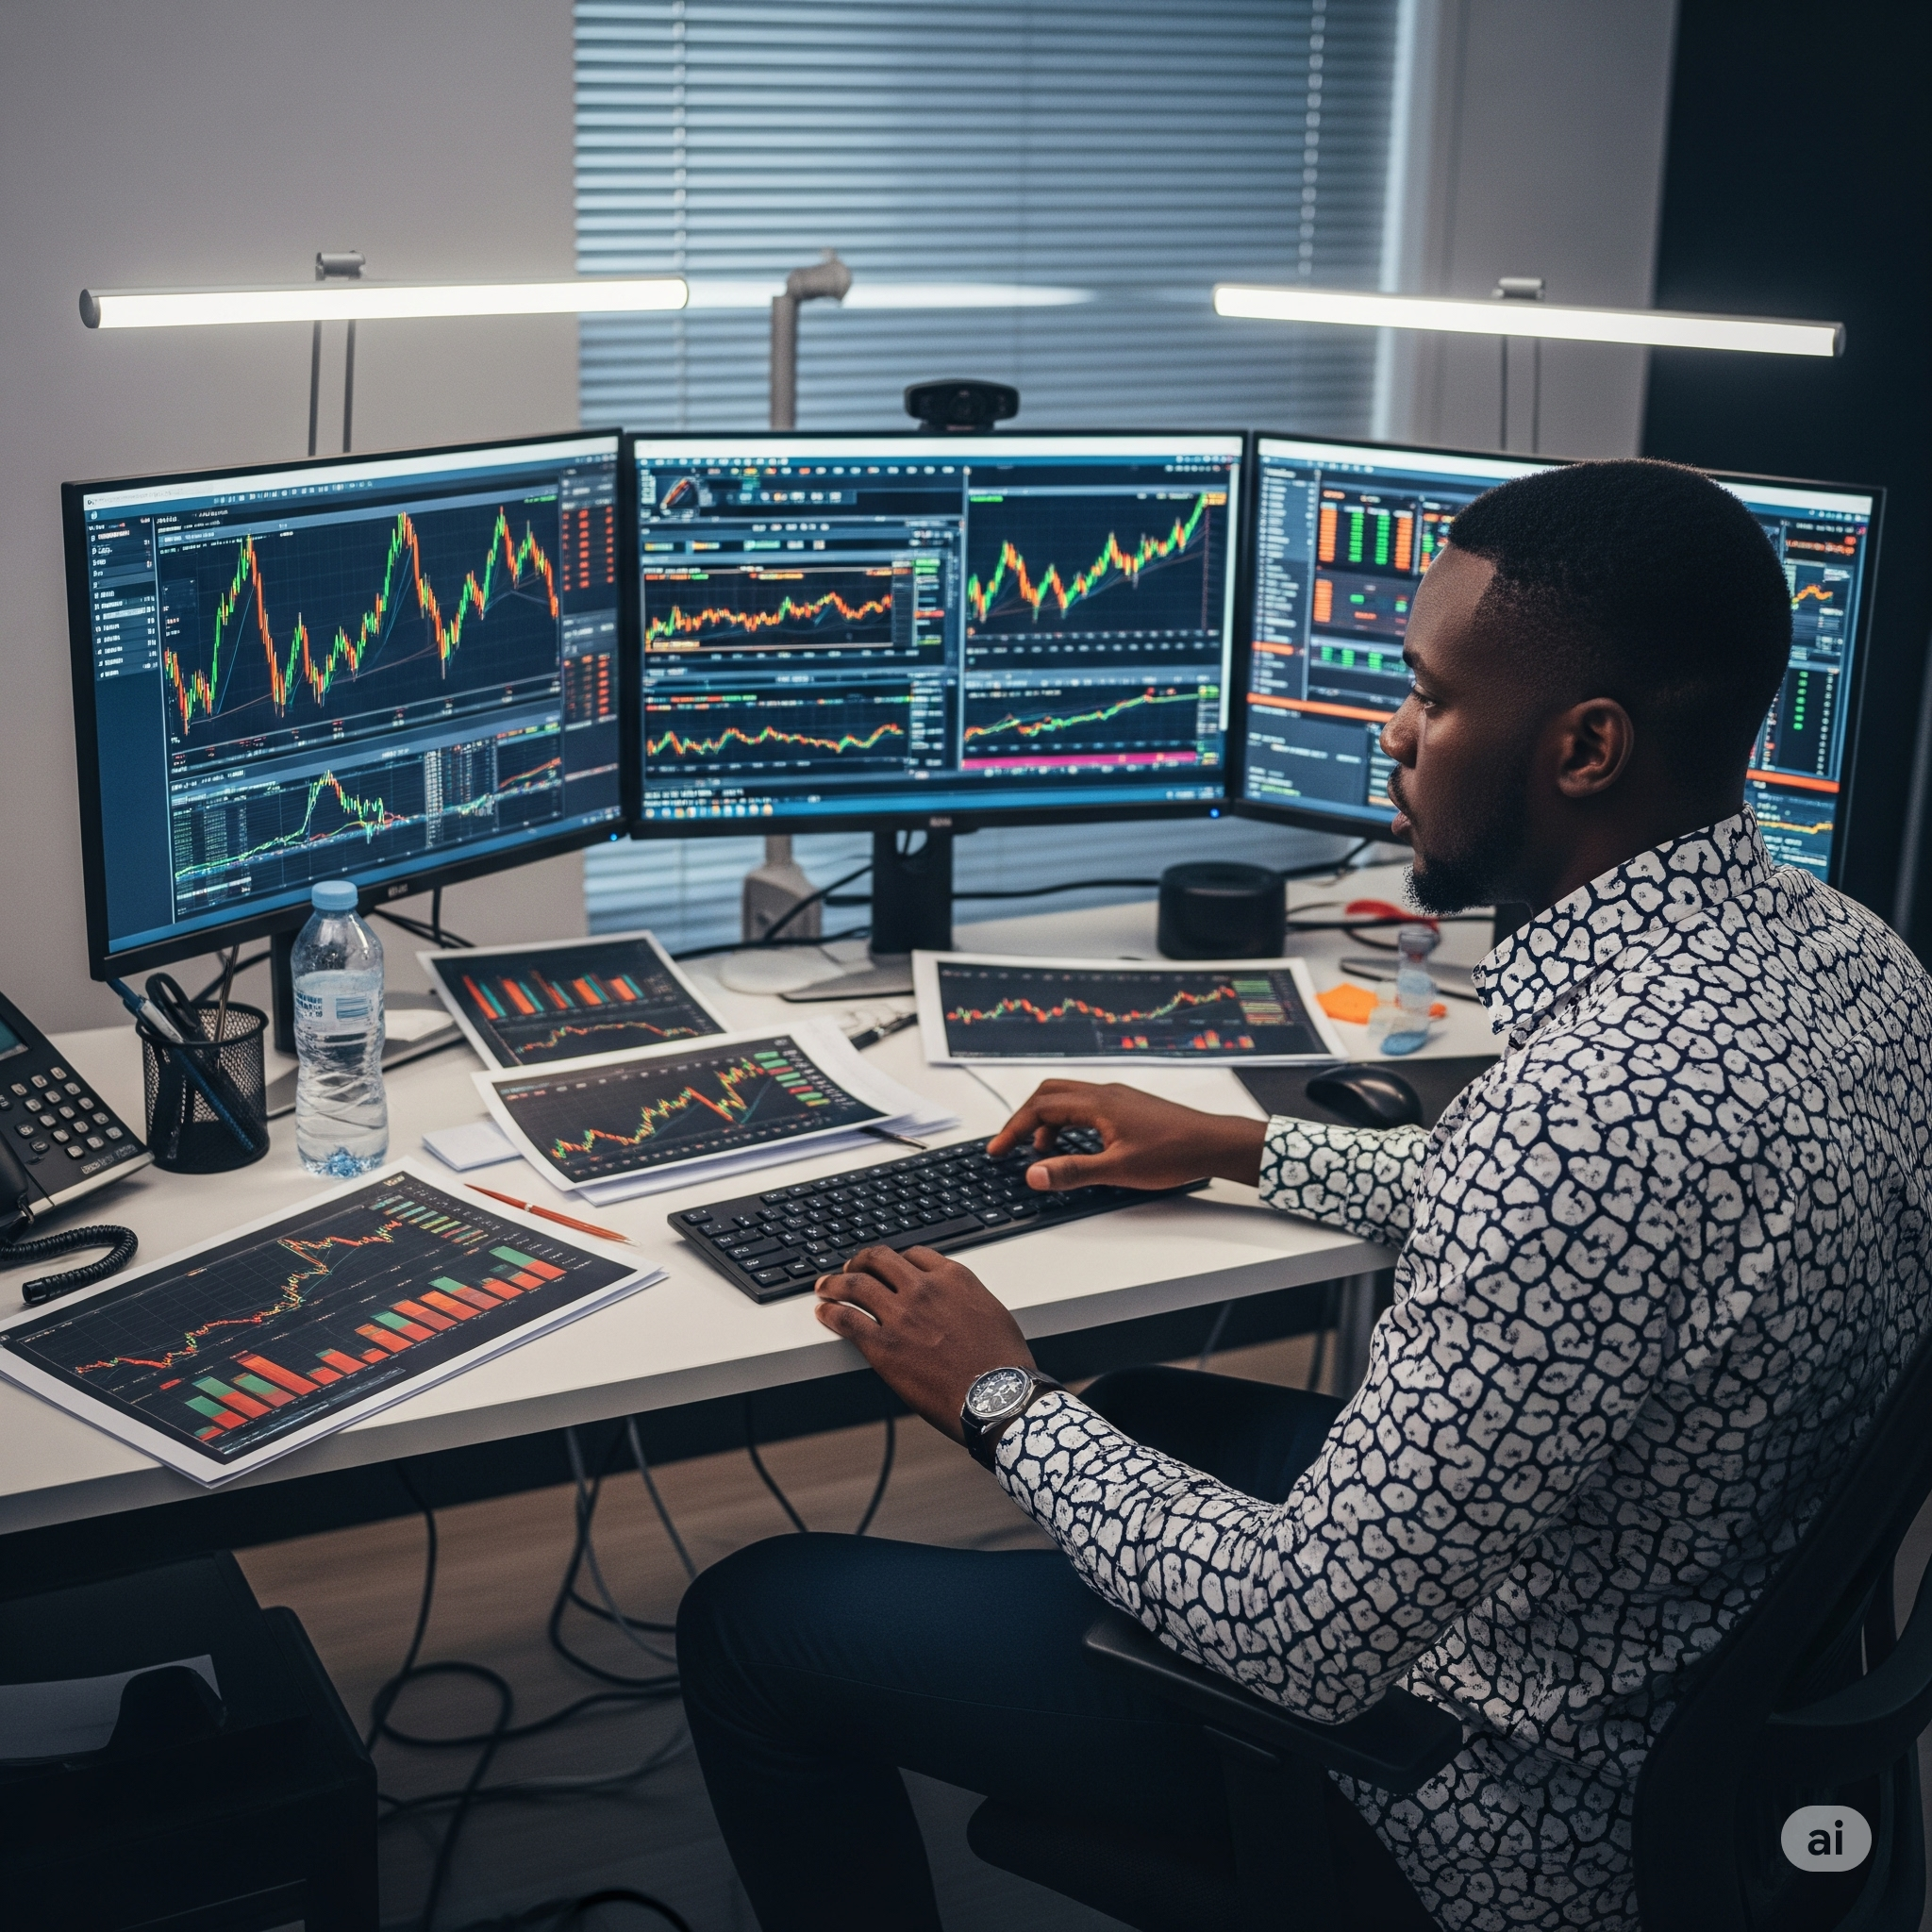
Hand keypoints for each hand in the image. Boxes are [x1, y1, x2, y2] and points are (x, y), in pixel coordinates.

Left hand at [814, 1245, 1033, 1441]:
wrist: (997, 1397)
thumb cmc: (1002, 1364)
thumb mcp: (992, 1313)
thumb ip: (966, 1300)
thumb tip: (956, 1305)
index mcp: (953, 1278)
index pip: (914, 1255)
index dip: (896, 1260)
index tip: (888, 1268)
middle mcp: (923, 1288)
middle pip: (880, 1260)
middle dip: (861, 1261)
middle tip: (851, 1268)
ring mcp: (900, 1315)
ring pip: (856, 1284)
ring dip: (835, 1283)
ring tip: (824, 1286)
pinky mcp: (882, 1345)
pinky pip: (846, 1319)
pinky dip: (830, 1312)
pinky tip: (824, 1312)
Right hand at [985, 1079, 1266, 1191]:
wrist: (1214, 1143)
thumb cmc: (1174, 1153)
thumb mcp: (1117, 1170)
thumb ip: (1072, 1171)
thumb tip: (1033, 1173)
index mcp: (1098, 1103)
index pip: (1040, 1107)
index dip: (1013, 1129)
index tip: (996, 1149)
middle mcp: (1105, 1093)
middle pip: (1049, 1094)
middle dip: (1024, 1119)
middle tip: (1010, 1145)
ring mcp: (1118, 1098)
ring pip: (1068, 1099)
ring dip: (1047, 1122)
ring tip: (1042, 1154)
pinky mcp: (1128, 1106)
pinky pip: (1086, 1106)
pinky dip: (1069, 1123)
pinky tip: (1075, 1147)